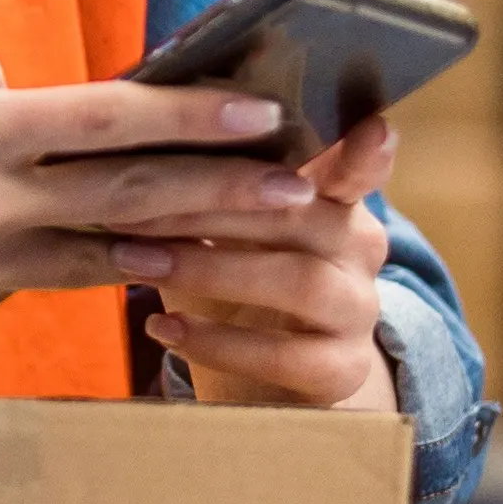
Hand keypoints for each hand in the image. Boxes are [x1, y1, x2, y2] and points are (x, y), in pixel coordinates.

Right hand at [0, 57, 301, 345]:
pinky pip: (37, 281)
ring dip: (182, 241)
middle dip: (221, 188)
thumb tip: (18, 84)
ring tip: (249, 236)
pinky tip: (147, 265)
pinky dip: (94, 269)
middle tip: (296, 187)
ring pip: (101, 253)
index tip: (257, 106)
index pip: (104, 117)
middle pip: (126, 193)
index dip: (190, 112)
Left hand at [111, 114, 399, 412]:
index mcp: (337, 200)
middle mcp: (360, 248)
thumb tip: (143, 138)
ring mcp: (359, 310)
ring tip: (137, 263)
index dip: (365, 151)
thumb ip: (213, 185)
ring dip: (208, 270)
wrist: (270, 376)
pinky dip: (216, 343)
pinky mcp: (342, 370)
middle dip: (211, 206)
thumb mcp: (227, 229)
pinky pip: (285, 356)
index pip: (359, 167)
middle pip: (300, 214)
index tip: (371, 127)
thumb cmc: (237, 278)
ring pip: (299, 281)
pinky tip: (163, 330)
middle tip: (131, 207)